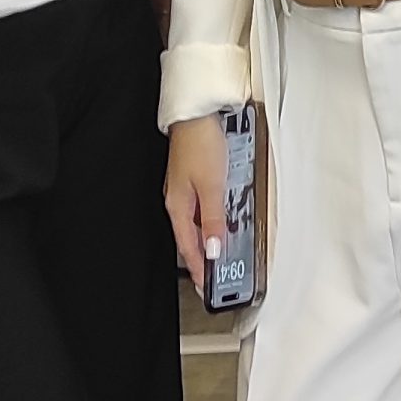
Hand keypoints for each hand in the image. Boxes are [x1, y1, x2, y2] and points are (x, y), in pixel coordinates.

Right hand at [165, 115, 230, 290]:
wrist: (198, 114)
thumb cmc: (200, 143)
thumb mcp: (212, 186)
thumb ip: (214, 219)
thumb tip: (212, 248)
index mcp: (178, 206)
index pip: (188, 248)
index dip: (199, 269)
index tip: (207, 287)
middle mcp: (179, 200)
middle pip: (191, 238)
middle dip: (203, 259)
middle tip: (217, 277)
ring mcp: (186, 189)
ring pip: (197, 224)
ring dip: (209, 240)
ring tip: (222, 256)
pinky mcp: (195, 178)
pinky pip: (203, 208)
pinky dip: (212, 221)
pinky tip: (223, 223)